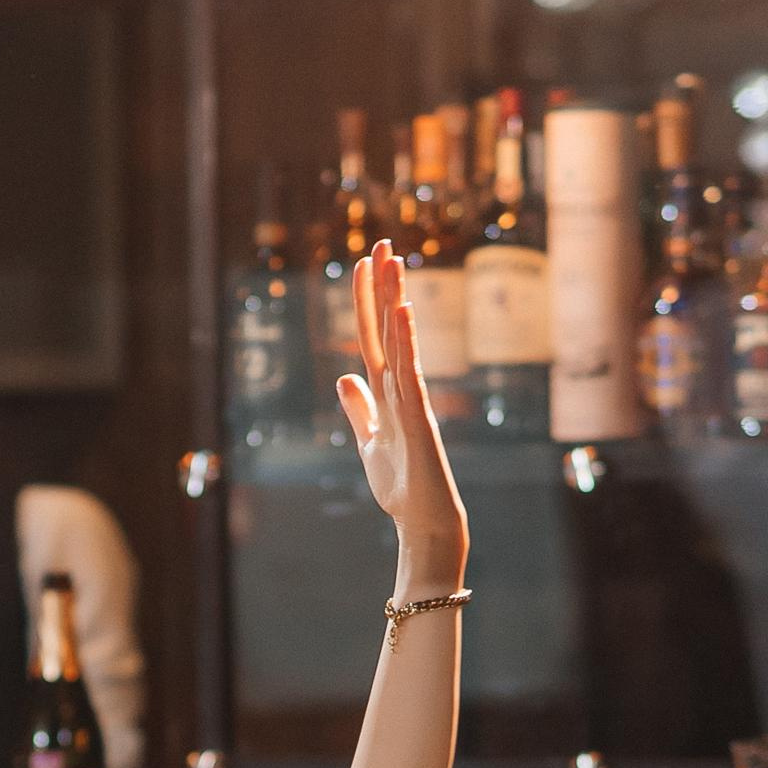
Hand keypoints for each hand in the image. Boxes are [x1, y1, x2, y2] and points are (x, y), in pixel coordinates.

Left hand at [340, 246, 468, 584]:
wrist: (422, 524)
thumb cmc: (401, 488)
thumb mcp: (369, 443)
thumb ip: (360, 410)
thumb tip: (345, 377)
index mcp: (387, 392)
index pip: (373, 336)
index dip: (367, 301)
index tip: (363, 263)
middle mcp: (402, 389)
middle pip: (389, 329)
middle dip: (385, 287)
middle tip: (384, 243)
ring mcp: (412, 401)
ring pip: (401, 342)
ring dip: (395, 302)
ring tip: (393, 262)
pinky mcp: (419, 420)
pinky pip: (411, 373)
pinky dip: (406, 343)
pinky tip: (401, 313)